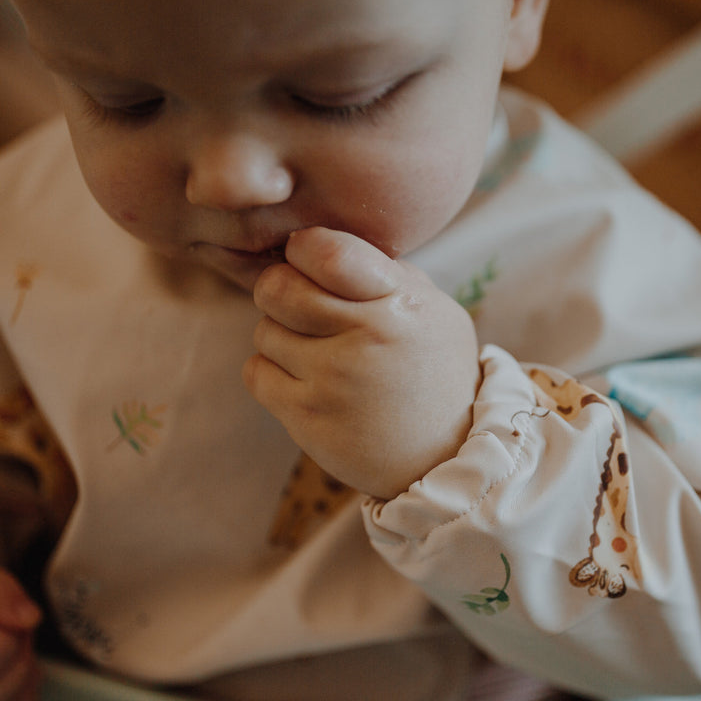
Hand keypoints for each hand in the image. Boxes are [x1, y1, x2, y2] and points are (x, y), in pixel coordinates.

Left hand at [244, 227, 479, 499]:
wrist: (444, 455)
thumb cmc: (432, 372)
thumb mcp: (431, 310)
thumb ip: (381, 273)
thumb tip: (314, 245)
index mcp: (398, 301)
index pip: (328, 252)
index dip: (302, 249)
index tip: (305, 260)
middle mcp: (366, 337)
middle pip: (277, 289)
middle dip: (278, 291)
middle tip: (297, 306)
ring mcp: (334, 380)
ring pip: (264, 331)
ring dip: (280, 337)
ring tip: (314, 352)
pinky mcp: (308, 418)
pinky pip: (256, 373)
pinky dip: (270, 372)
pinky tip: (301, 380)